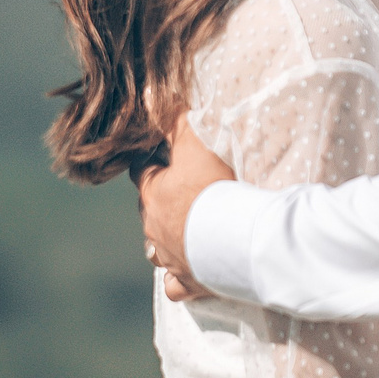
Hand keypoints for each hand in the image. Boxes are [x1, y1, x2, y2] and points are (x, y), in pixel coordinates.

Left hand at [136, 113, 233, 300]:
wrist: (237, 240)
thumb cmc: (215, 188)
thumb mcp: (196, 144)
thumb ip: (174, 119)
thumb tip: (147, 92)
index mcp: (154, 194)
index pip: (141, 172)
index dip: (151, 161)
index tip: (164, 155)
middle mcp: (154, 229)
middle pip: (149, 211)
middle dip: (159, 202)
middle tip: (182, 192)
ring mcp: (170, 258)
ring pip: (155, 250)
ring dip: (165, 239)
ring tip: (182, 232)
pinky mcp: (189, 282)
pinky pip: (174, 285)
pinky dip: (178, 278)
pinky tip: (187, 271)